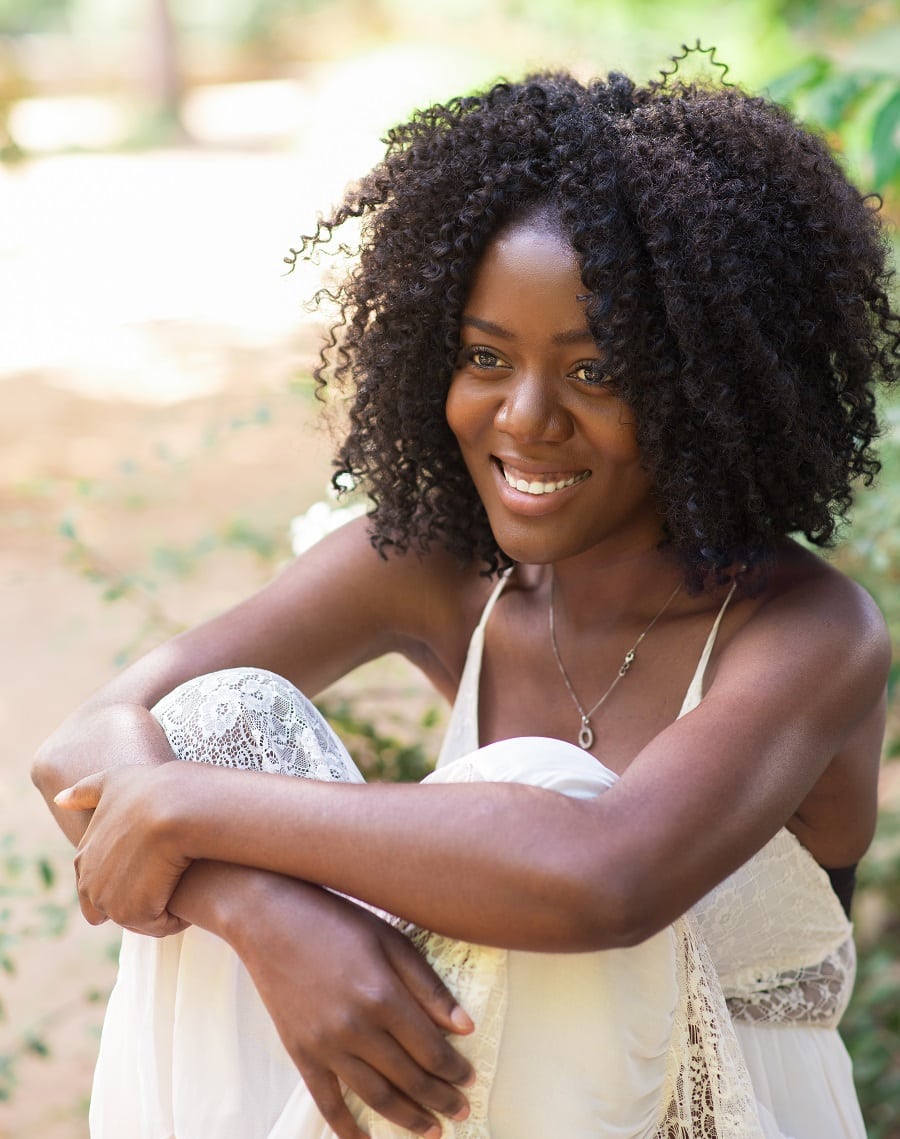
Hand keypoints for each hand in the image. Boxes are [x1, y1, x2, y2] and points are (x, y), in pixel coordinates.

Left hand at [55, 766, 190, 935]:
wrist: (174, 806)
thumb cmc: (151, 788)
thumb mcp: (114, 781)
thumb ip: (85, 791)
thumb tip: (59, 800)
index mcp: (83, 858)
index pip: (96, 888)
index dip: (127, 879)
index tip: (153, 862)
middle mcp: (89, 884)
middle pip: (117, 907)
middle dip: (143, 898)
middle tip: (170, 871)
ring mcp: (109, 901)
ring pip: (141, 917)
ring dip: (162, 907)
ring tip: (182, 880)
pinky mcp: (133, 914)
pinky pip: (159, 925)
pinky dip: (176, 917)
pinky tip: (189, 890)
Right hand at [218, 870, 475, 1138]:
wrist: (269, 917)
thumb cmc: (335, 920)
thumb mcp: (390, 939)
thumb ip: (428, 986)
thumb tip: (466, 1027)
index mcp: (383, 996)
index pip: (431, 1050)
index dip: (455, 1070)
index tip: (470, 1078)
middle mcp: (356, 1028)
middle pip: (409, 1078)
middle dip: (440, 1099)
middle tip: (462, 1111)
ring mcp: (324, 1044)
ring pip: (375, 1097)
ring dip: (407, 1118)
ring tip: (431, 1130)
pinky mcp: (300, 1052)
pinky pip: (327, 1101)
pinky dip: (347, 1128)